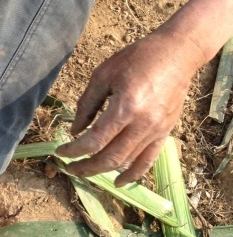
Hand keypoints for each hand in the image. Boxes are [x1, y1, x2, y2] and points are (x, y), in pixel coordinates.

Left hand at [55, 31, 199, 184]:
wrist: (177, 54)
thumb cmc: (136, 59)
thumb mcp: (103, 75)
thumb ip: (87, 104)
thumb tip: (75, 130)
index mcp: (125, 107)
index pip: (94, 140)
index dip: (74, 150)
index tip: (60, 152)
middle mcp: (143, 124)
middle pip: (110, 157)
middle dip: (86, 167)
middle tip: (69, 168)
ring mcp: (157, 130)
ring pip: (127, 161)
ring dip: (104, 170)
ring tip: (86, 171)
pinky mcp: (166, 132)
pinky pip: (149, 160)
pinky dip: (133, 173)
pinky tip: (119, 182)